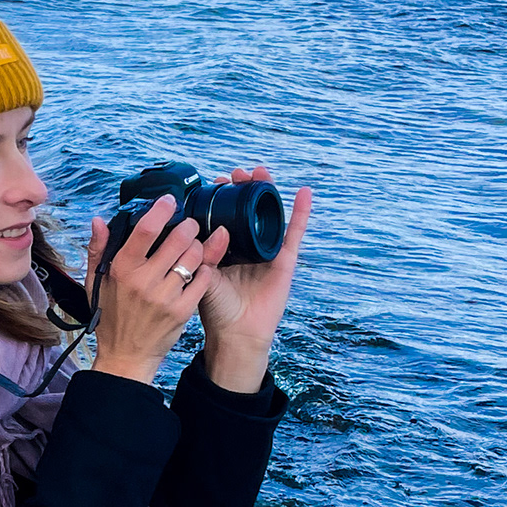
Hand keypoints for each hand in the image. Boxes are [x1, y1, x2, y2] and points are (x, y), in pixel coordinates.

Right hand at [85, 193, 230, 385]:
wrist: (125, 356)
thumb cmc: (110, 317)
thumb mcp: (95, 283)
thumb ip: (97, 250)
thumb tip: (100, 220)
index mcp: (122, 269)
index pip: (146, 229)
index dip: (162, 210)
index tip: (171, 201)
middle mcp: (144, 281)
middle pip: (178, 239)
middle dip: (189, 226)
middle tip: (190, 226)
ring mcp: (165, 297)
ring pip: (194, 257)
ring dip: (198, 247)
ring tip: (194, 247)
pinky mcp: (182, 311)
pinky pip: (203, 280)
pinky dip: (205, 269)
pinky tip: (200, 268)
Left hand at [195, 166, 310, 392]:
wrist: (236, 334)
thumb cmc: (216, 309)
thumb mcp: (202, 277)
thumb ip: (203, 255)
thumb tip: (213, 229)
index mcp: (225, 249)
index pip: (225, 215)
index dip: (222, 198)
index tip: (215, 182)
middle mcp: (246, 247)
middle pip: (248, 210)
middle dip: (243, 189)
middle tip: (236, 174)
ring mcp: (267, 252)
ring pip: (268, 215)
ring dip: (267, 192)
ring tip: (261, 172)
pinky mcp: (285, 261)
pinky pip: (294, 234)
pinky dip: (301, 213)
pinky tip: (304, 193)